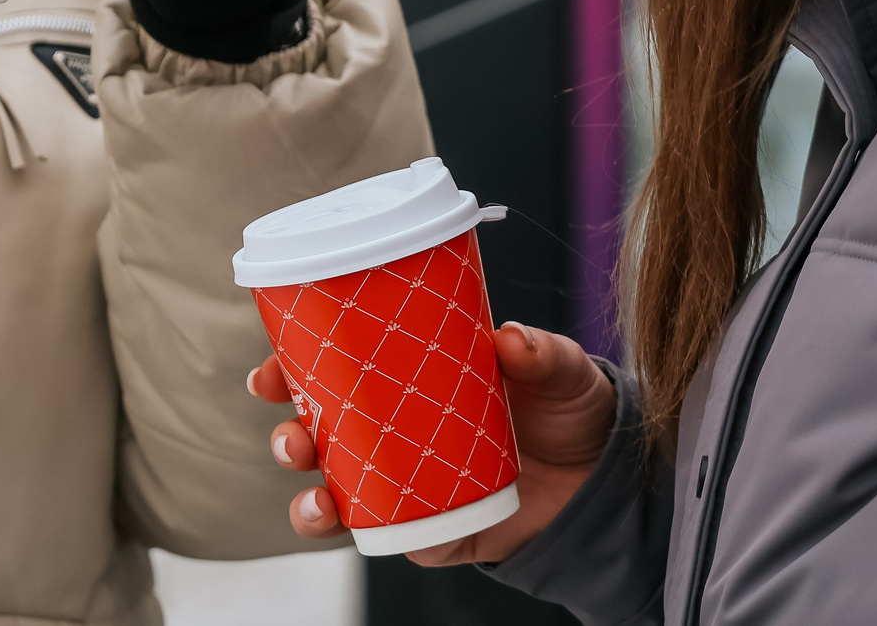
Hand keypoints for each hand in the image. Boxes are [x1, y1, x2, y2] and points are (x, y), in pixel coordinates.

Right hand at [248, 322, 617, 563]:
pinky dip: (356, 532)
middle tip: (291, 430)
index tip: (269, 366)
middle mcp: (396, 435)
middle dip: (288, 433)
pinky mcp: (431, 531)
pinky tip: (343, 521)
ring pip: (335, 494)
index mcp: (409, 382)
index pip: (337, 371)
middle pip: (320, 435)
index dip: (291, 368)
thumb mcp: (561, 370)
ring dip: (307, 496)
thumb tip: (511, 340)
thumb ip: (543, 353)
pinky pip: (383, 536)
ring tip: (313, 487)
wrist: (607, 481)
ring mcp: (408, 485)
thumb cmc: (570, 410)